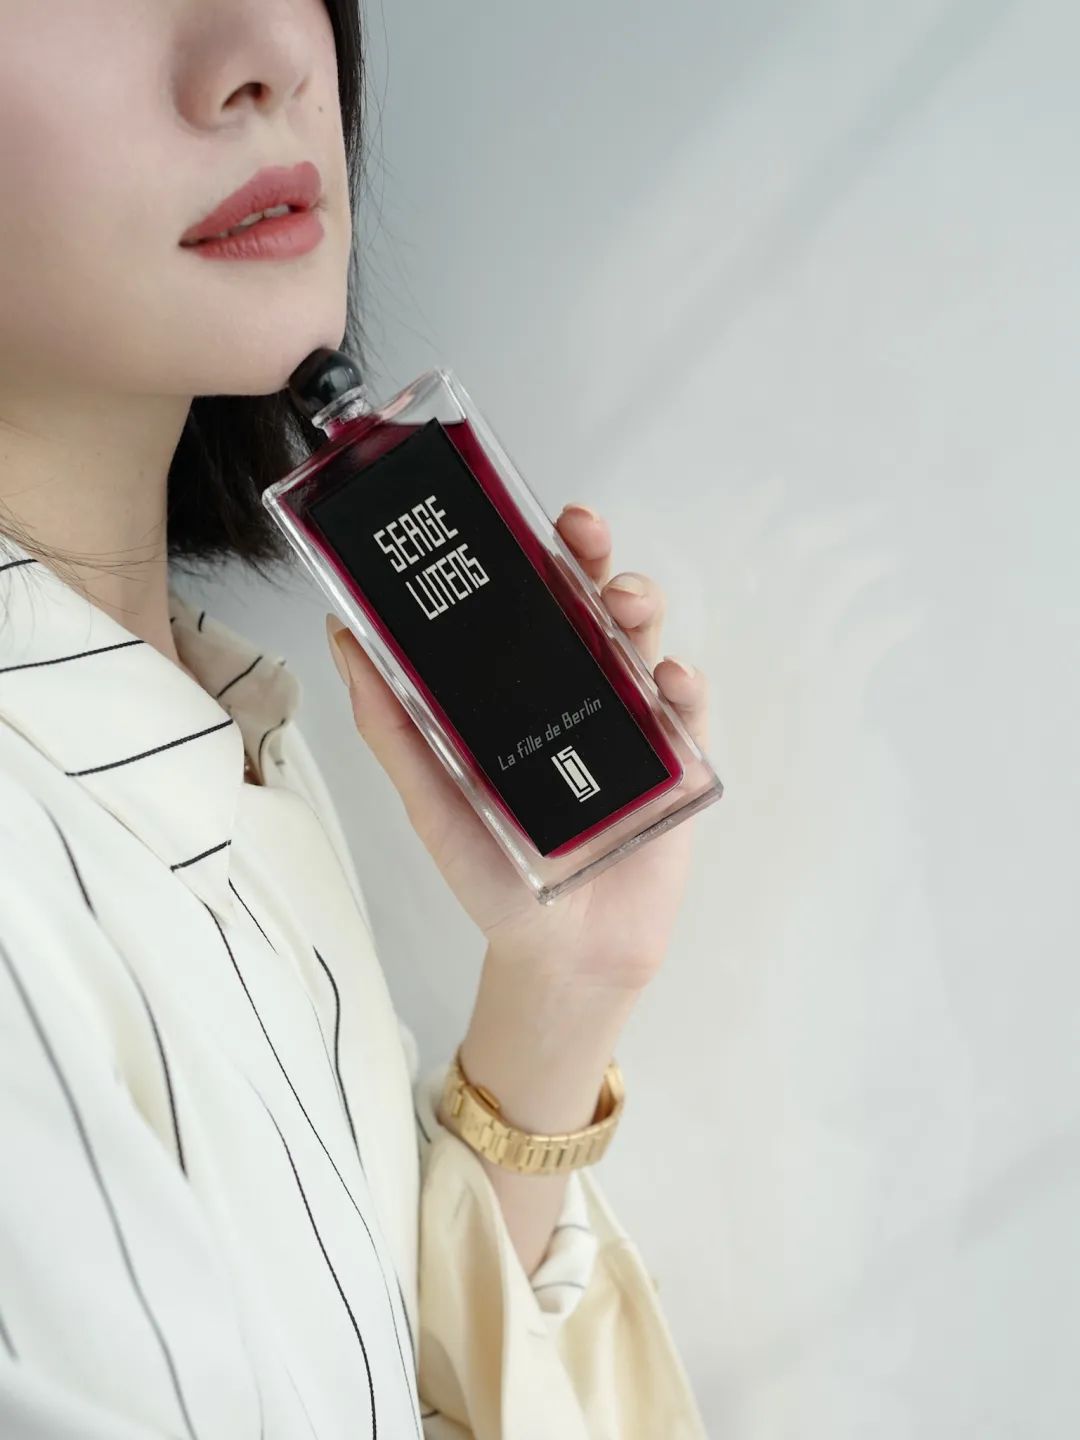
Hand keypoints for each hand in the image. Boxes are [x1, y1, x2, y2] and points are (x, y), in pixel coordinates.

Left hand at [325, 502, 708, 992]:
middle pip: (588, 602)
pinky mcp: (677, 762)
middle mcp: (576, 691)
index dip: (520, 552)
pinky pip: (686, 709)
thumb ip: (389, 722)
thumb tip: (344, 636)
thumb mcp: (427, 796)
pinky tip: (665, 679)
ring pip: (641, 638)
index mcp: (518, 690)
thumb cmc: (490, 872)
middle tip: (576, 530)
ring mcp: (629, 722)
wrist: (557, 953)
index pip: (523, 603)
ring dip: (637, 604)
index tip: (504, 513)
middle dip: (588, 556)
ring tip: (620, 601)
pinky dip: (681, 683)